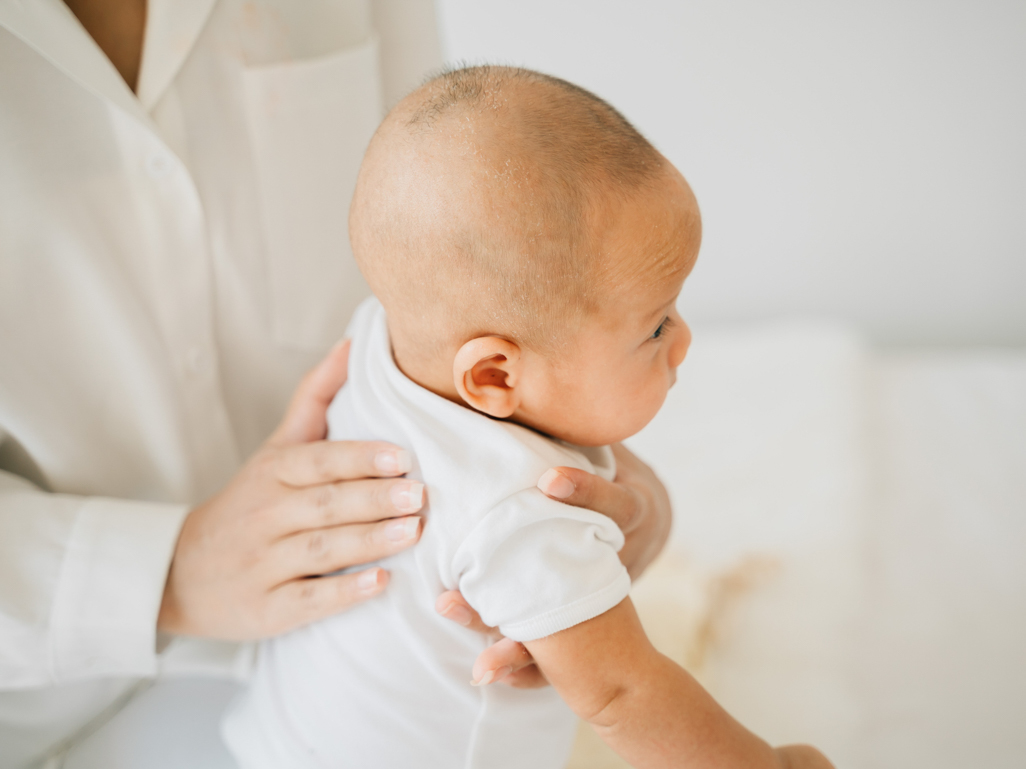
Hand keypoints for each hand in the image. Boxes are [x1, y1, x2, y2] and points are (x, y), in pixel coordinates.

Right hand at [158, 341, 423, 639]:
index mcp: (272, 473)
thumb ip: (315, 397)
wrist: (178, 573)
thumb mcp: (276, 448)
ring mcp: (262, 564)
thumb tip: (354, 344)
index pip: (317, 462)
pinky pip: (307, 601)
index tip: (401, 457)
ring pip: (319, 550)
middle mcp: (264, 516)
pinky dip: (343, 593)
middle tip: (418, 495)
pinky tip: (380, 583)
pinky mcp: (266, 609)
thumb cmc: (249, 503)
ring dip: (368, 542)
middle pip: (323, 505)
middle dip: (372, 499)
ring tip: (411, 532)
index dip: (358, 458)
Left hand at [436, 443, 671, 685]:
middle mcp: (620, 559)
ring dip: (523, 645)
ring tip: (481, 662)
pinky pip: (566, 659)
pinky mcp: (593, 625)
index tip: (549, 482)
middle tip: (466, 595)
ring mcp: (609, 598)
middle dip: (532, 592)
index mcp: (634, 511)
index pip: (616, 506)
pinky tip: (489, 675)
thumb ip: (572, 424)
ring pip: (571, 631)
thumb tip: (522, 369)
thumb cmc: (613, 468)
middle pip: (582, 584)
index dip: (586, 494)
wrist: (651, 517)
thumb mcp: (607, 444)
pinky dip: (530, 669)